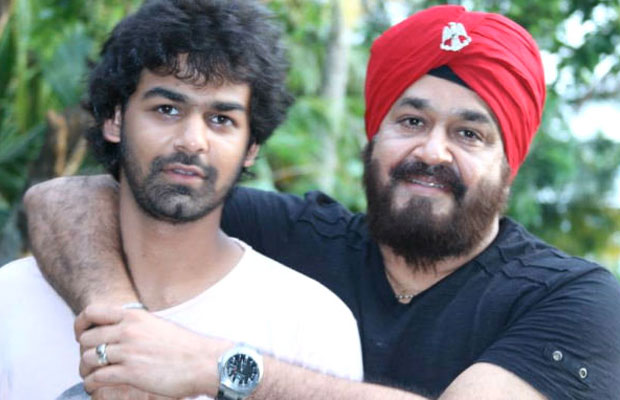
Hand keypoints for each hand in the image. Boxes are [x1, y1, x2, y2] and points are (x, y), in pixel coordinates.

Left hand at [76, 304, 229, 397]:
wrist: (203, 362)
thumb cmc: (184, 346)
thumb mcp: (156, 325)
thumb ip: (135, 324)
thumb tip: (118, 329)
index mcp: (134, 316)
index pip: (92, 312)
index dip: (81, 324)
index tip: (82, 334)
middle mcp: (128, 331)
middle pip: (87, 339)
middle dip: (86, 350)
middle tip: (92, 359)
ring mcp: (128, 352)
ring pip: (89, 358)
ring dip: (87, 369)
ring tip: (92, 374)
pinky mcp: (130, 373)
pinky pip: (97, 378)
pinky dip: (91, 383)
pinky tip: (96, 385)